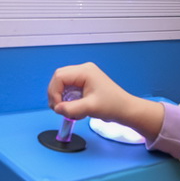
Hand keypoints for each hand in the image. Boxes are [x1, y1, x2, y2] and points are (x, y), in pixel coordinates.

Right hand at [47, 62, 164, 139]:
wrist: (125, 110)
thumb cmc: (112, 106)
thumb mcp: (90, 108)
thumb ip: (70, 108)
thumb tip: (57, 109)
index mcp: (85, 71)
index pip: (59, 77)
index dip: (54, 92)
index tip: (58, 107)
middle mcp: (83, 70)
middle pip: (59, 78)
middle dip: (56, 94)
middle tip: (59, 109)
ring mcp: (84, 76)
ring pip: (62, 84)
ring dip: (62, 98)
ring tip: (68, 110)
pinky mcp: (85, 84)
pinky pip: (69, 89)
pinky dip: (68, 100)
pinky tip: (75, 109)